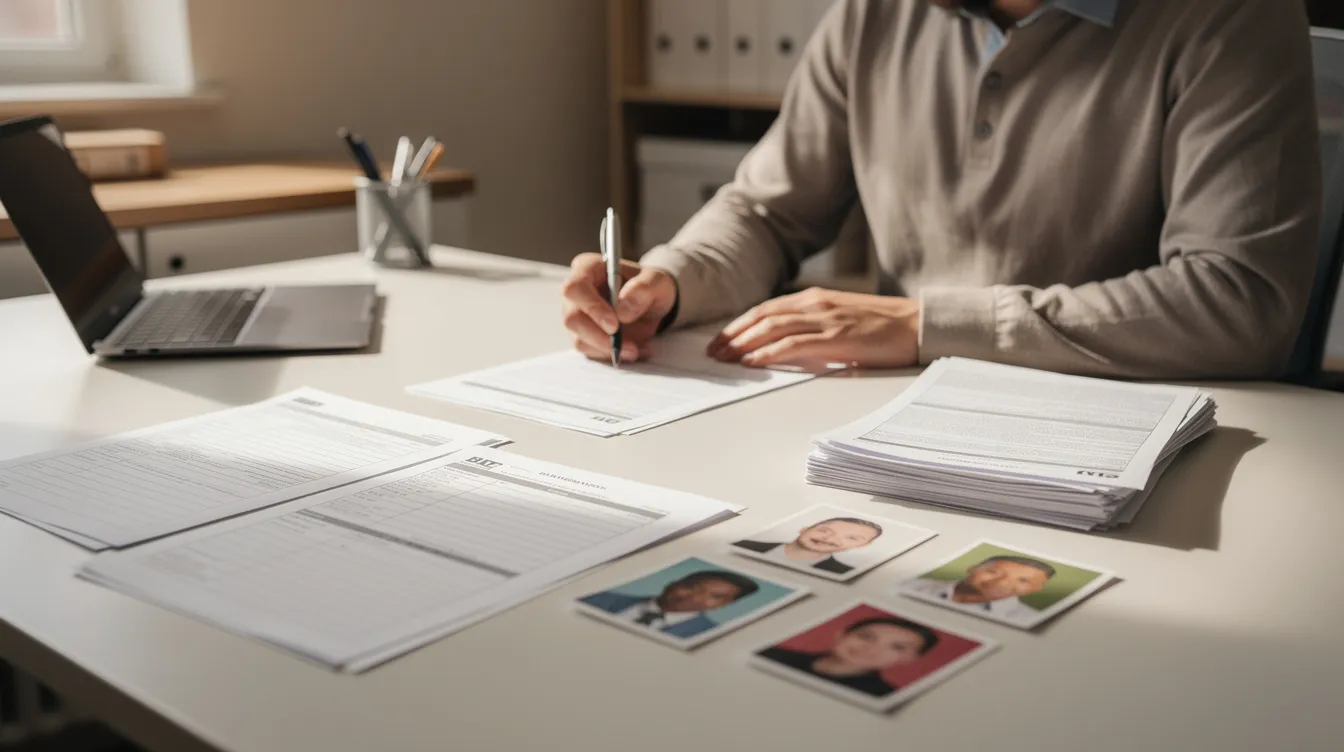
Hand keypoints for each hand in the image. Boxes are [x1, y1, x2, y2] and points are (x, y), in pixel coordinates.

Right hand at [561, 253, 677, 363]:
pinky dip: (611, 355)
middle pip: (572, 318)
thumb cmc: (649, 287)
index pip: (576, 287)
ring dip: (608, 349)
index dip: (592, 307)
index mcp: (589, 268)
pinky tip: (632, 350)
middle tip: (628, 345)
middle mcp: (576, 292)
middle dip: (600, 336)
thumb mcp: (657, 282)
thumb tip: (622, 310)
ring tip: (636, 349)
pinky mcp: (583, 335)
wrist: (651, 304)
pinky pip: (589, 351)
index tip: (614, 325)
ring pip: (579, 339)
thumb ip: (643, 289)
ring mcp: (576, 315)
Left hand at [706, 288, 919, 368]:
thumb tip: (787, 346)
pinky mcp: (837, 336)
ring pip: (772, 328)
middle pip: (763, 316)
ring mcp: (826, 319)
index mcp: (816, 299)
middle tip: (713, 352)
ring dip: (744, 344)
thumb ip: (815, 328)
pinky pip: (794, 343)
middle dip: (734, 335)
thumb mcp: (842, 320)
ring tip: (725, 357)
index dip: (741, 325)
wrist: (919, 324)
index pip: (767, 309)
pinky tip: (753, 361)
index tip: (722, 340)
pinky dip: (769, 352)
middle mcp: (816, 304)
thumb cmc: (885, 327)